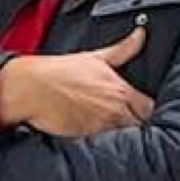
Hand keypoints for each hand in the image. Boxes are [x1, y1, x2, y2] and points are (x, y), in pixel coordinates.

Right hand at [0, 27, 152, 136]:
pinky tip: (101, 141)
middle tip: (132, 122)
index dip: (149, 110)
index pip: (150, 108)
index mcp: (120, 91)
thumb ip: (124, 49)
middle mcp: (114, 111)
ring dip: (123, 135)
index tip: (143, 110)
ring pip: (124, 138)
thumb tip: (141, 34)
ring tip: (118, 132)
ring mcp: (99, 127)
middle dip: (139, 124)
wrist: (29, 88)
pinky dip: (105, 145)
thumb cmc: (60, 72)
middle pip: (140, 125)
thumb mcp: (96, 57)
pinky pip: (103, 146)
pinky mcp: (84, 139)